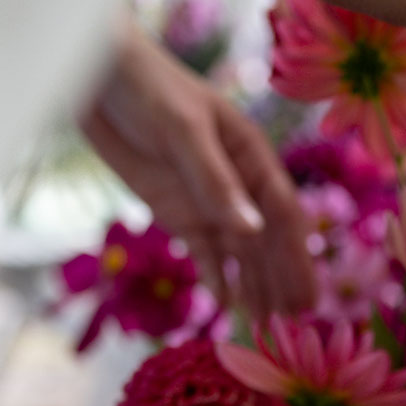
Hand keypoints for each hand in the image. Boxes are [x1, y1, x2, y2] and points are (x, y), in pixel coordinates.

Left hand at [80, 20, 315, 318]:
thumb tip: (254, 232)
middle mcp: (238, 186)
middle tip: (295, 326)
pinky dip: (215, 280)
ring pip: (240, 256)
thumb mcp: (183, 131)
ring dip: (255, 289)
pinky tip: (226, 305)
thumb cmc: (148, 87)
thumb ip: (216, 182)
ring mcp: (209, 204)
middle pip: (268, 243)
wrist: (95, 78)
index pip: (284, 215)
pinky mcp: (180, 216)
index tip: (310, 296)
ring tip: (268, 326)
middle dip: (282, 283)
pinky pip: (204, 256)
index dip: (299, 258)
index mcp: (252, 158)